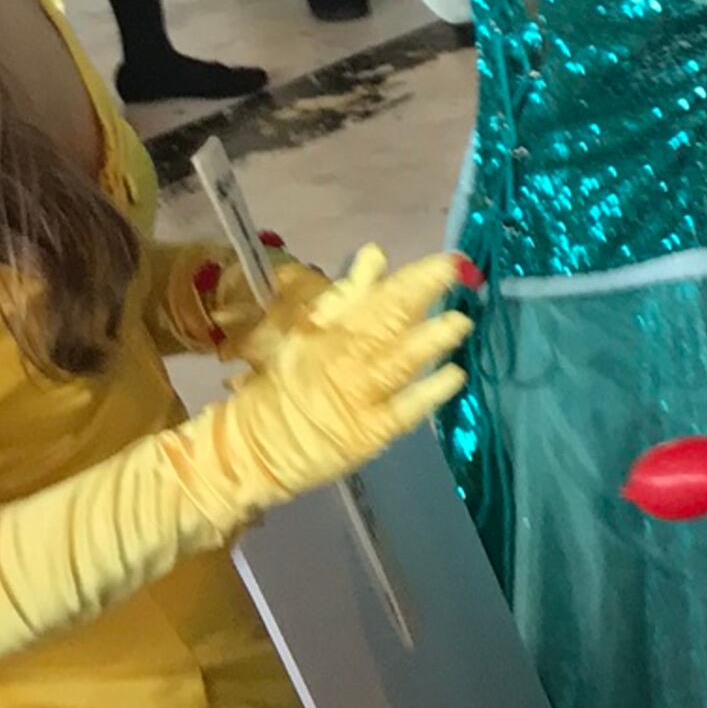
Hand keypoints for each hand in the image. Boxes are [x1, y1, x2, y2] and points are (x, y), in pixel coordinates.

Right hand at [211, 247, 472, 512]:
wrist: (247, 452)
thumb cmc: (279, 392)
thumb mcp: (302, 338)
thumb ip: (342, 299)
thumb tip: (375, 254)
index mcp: (318, 334)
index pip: (358, 297)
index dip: (394, 276)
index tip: (435, 258)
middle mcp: (338, 359)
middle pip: (382, 321)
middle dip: (419, 292)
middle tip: (454, 269)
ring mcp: (355, 395)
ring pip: (396, 361)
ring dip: (430, 339)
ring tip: (460, 321)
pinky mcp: (369, 431)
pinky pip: (404, 409)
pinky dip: (430, 391)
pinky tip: (456, 374)